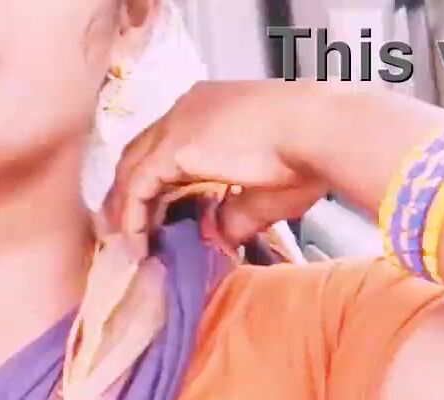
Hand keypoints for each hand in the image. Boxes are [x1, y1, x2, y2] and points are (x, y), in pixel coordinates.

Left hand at [99, 80, 329, 256]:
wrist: (316, 131)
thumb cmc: (308, 154)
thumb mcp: (264, 191)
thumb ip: (235, 213)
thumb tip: (219, 238)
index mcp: (210, 109)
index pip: (166, 147)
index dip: (157, 185)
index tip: (157, 219)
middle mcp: (187, 109)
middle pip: (140, 155)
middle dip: (131, 196)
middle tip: (132, 234)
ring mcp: (176, 124)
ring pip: (131, 169)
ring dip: (126, 210)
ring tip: (131, 246)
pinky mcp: (171, 146)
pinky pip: (136, 186)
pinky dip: (132, 215)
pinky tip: (139, 242)